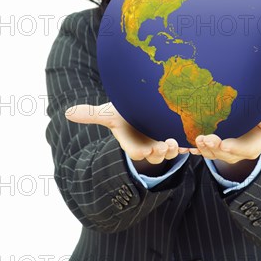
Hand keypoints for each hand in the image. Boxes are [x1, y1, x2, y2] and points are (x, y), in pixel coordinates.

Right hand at [64, 102, 182, 164]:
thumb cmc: (125, 111)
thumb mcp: (108, 112)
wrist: (144, 105)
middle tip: (165, 146)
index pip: (136, 152)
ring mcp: (163, 141)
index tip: (146, 150)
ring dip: (174, 149)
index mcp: (133, 143)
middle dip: (160, 152)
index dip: (140, 152)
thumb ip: (91, 114)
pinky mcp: (176, 135)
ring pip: (170, 151)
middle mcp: (149, 145)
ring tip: (176, 141)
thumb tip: (66, 112)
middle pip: (156, 155)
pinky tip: (194, 141)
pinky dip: (189, 144)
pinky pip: (184, 144)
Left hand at [187, 113, 260, 163]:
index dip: (235, 148)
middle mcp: (238, 152)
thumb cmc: (256, 115)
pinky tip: (185, 147)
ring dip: (203, 148)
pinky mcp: (212, 148)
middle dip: (215, 148)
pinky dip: (194, 149)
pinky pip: (203, 150)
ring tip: (196, 139)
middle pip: (226, 154)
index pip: (245, 150)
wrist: (244, 117)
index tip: (225, 145)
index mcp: (253, 146)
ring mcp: (224, 152)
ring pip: (213, 153)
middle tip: (204, 139)